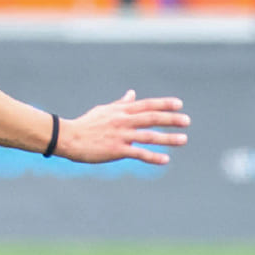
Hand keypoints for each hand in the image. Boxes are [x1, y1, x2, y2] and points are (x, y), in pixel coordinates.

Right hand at [58, 89, 188, 164]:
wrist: (67, 138)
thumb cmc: (85, 124)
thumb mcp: (103, 110)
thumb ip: (121, 104)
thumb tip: (132, 93)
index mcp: (120, 111)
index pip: (146, 105)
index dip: (164, 104)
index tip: (179, 104)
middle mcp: (123, 121)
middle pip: (151, 118)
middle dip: (171, 119)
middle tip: (187, 121)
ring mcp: (120, 136)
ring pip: (149, 136)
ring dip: (168, 139)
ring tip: (183, 139)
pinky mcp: (116, 150)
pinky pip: (138, 153)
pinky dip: (153, 157)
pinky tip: (165, 160)